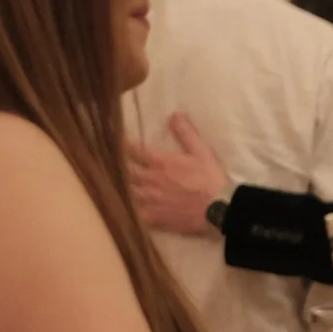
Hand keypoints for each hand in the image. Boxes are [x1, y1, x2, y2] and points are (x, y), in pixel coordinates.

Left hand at [126, 113, 229, 235]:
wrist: (218, 209)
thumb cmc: (210, 178)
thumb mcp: (202, 151)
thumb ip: (186, 133)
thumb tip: (174, 114)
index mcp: (160, 162)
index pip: (135, 150)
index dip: (125, 145)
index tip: (118, 141)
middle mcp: (150, 180)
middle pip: (127, 171)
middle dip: (120, 166)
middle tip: (114, 163)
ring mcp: (150, 200)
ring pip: (127, 192)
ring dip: (123, 187)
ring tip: (117, 185)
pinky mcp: (154, 217)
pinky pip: (135, 213)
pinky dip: (130, 209)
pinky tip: (128, 209)